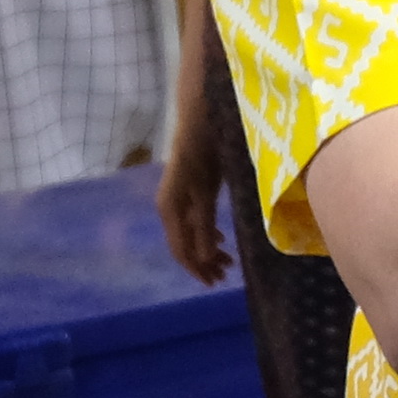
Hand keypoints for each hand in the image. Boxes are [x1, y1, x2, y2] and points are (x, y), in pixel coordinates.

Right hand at [158, 94, 231, 286]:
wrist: (201, 114)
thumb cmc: (205, 148)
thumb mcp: (207, 189)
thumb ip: (205, 222)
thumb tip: (204, 258)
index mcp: (170, 207)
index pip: (180, 248)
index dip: (196, 268)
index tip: (214, 283)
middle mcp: (169, 206)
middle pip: (183, 244)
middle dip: (203, 263)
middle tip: (225, 277)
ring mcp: (177, 198)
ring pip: (190, 234)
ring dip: (206, 251)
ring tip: (228, 264)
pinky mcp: (188, 190)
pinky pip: (193, 221)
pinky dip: (207, 234)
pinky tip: (222, 240)